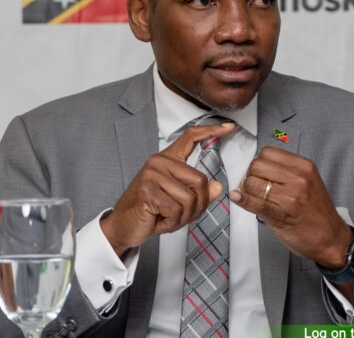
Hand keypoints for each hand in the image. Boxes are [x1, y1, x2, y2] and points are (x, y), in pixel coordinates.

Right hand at [101, 123, 235, 256]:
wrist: (124, 226)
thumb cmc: (151, 212)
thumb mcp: (180, 202)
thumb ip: (199, 193)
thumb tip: (217, 186)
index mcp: (167, 160)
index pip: (190, 137)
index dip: (211, 131)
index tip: (229, 127)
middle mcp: (159, 162)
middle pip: (200, 180)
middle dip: (198, 205)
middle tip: (181, 215)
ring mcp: (152, 175)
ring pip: (189, 198)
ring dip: (183, 216)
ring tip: (168, 217)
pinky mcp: (147, 190)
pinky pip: (176, 210)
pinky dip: (172, 222)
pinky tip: (160, 220)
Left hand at [229, 146, 353, 269]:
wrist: (331, 238)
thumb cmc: (318, 213)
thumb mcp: (309, 182)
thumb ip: (286, 172)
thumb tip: (257, 167)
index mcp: (304, 166)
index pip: (267, 152)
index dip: (259, 162)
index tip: (260, 172)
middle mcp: (298, 178)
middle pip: (257, 165)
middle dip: (251, 175)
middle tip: (256, 186)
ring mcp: (290, 196)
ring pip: (252, 183)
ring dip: (247, 190)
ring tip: (255, 197)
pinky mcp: (282, 214)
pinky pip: (254, 202)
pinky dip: (242, 200)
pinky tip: (237, 198)